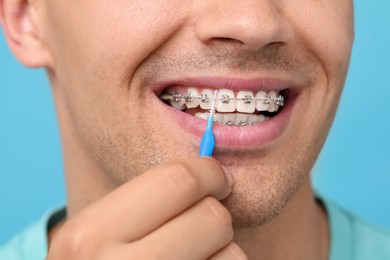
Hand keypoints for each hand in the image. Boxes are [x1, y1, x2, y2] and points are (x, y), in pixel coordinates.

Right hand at [47, 157, 246, 259]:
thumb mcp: (96, 232)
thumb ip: (140, 201)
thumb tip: (209, 169)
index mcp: (92, 234)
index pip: (178, 180)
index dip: (207, 172)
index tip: (215, 177)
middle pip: (212, 216)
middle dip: (214, 212)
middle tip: (201, 221)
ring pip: (233, 253)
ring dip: (222, 249)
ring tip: (192, 254)